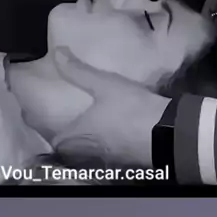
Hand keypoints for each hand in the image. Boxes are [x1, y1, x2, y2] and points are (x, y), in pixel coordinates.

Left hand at [51, 47, 169, 167]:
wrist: (167, 133)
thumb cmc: (129, 108)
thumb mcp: (104, 84)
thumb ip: (78, 71)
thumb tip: (56, 53)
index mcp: (80, 135)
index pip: (55, 142)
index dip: (50, 133)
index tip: (49, 121)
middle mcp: (90, 153)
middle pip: (70, 153)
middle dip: (68, 140)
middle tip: (68, 124)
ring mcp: (109, 161)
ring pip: (89, 157)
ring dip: (86, 146)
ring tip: (88, 130)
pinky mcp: (127, 163)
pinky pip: (107, 159)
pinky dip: (105, 149)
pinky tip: (111, 136)